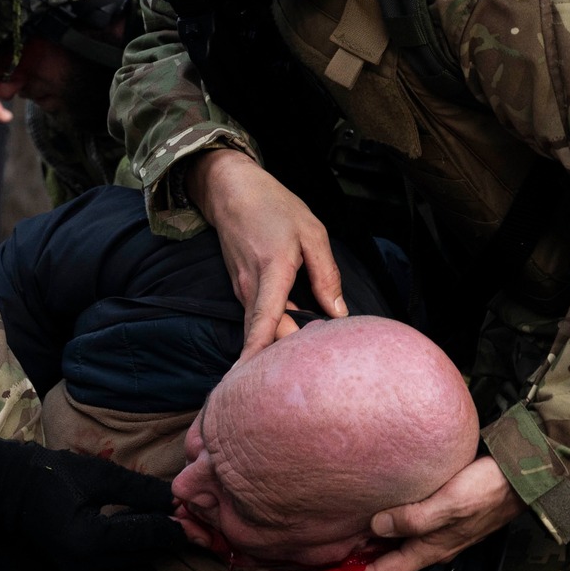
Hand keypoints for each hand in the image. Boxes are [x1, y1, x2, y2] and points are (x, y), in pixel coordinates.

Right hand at [0, 439, 186, 570]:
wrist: (1, 487)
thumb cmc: (46, 472)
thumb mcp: (96, 474)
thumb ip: (139, 490)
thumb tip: (178, 500)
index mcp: (88, 539)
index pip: (147, 534)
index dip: (179, 527)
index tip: (205, 524)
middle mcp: (83, 565)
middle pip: (144, 557)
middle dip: (170, 542)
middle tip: (201, 531)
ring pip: (132, 568)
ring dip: (154, 552)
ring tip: (176, 535)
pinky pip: (114, 569)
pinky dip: (133, 557)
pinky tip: (146, 545)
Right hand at [186, 148, 345, 356]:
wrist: (231, 190)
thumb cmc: (273, 205)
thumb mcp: (311, 232)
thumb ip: (326, 274)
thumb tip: (338, 312)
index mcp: (272, 271)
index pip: (265, 321)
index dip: (260, 352)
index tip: (252, 381)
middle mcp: (251, 286)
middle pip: (267, 332)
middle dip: (287, 353)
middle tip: (317, 366)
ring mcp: (242, 288)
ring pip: (263, 325)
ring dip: (282, 340)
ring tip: (310, 351)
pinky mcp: (242, 287)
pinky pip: (259, 315)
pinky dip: (276, 326)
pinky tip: (298, 327)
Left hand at [317, 457, 522, 570]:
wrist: (522, 476)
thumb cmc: (487, 490)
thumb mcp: (449, 504)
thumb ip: (414, 518)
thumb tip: (374, 526)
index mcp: (428, 550)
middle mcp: (428, 546)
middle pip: (380, 565)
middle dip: (347, 570)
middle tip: (310, 567)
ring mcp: (434, 532)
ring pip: (388, 549)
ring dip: (359, 551)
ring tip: (328, 546)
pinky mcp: (436, 515)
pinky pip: (397, 531)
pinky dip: (375, 532)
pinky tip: (363, 519)